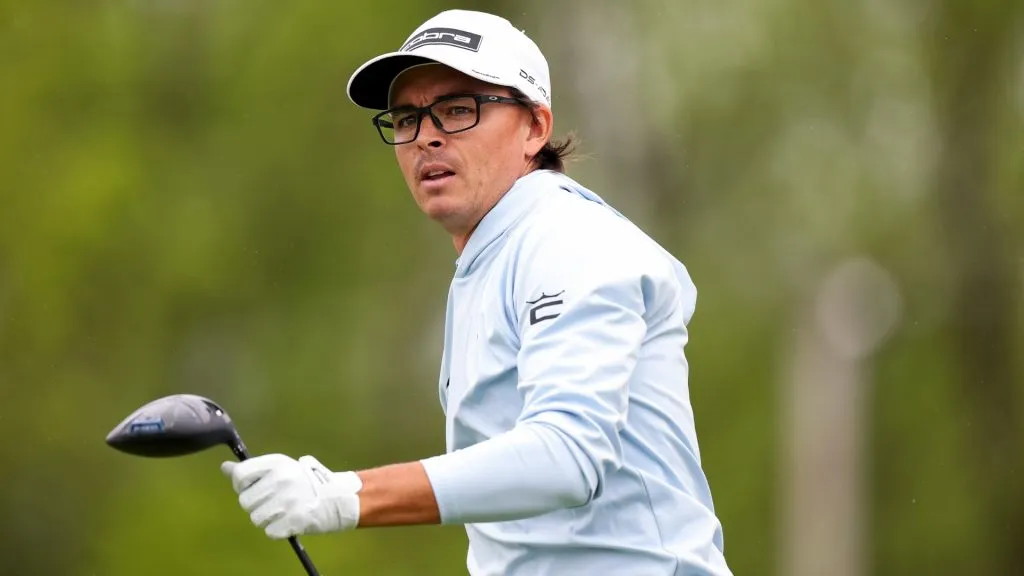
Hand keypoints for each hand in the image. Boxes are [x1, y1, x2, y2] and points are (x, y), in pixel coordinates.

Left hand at [221, 453, 361, 538]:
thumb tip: (225, 467)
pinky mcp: (292, 520)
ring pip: (256, 518)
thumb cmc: (308, 481)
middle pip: (245, 501)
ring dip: (267, 519)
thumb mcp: (283, 468)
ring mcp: (286, 501)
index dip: (242, 485)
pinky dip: (278, 530)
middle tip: (273, 501)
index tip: (253, 487)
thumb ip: (254, 469)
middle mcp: (280, 480)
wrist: (339, 498)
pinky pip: (270, 531)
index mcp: (277, 464)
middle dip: (257, 504)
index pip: (240, 475)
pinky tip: (289, 520)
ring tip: (283, 511)